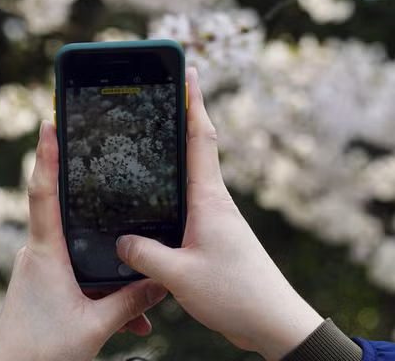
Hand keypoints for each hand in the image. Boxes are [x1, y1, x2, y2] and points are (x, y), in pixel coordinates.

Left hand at [0, 120, 167, 360]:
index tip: (49, 121)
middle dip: (91, 198)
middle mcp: (38, 253)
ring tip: (137, 297)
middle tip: (108, 165)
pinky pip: (77, 274)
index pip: (43, 191)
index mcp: (46, 252)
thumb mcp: (96, 326)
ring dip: (107, 267)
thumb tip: (162, 280)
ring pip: (79, 251)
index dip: (46, 154)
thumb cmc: (41, 352)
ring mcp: (39, 269)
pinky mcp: (44, 287)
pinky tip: (129, 318)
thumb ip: (131, 301)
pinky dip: (101, 290)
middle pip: (66, 212)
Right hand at [116, 68, 323, 359]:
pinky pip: (188, 206)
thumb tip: (120, 241)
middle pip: (196, 149)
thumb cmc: (236, 295)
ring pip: (190, 179)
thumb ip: (145, 255)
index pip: (201, 137)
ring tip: (152, 138)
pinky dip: (172, 193)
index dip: (194, 101)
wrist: (273, 323)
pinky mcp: (215, 239)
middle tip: (164, 91)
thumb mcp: (179, 276)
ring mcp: (217, 220)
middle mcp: (215, 202)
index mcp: (209, 199)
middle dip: (182, 118)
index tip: (189, 70)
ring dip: (175, 156)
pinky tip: (156, 201)